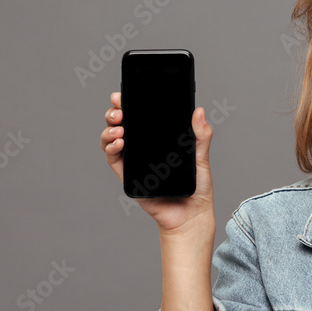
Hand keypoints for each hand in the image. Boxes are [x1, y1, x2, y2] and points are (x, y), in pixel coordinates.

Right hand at [100, 91, 215, 234]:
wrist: (191, 215)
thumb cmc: (197, 188)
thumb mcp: (201, 157)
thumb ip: (200, 136)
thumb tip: (199, 111)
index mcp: (159, 140)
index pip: (141, 118)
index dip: (129, 104)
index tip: (123, 95)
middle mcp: (144, 148)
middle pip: (122, 125)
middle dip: (115, 113)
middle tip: (120, 110)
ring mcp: (135, 161)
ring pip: (113, 140)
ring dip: (110, 130)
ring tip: (119, 127)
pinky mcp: (128, 176)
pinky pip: (114, 160)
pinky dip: (112, 149)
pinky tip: (119, 142)